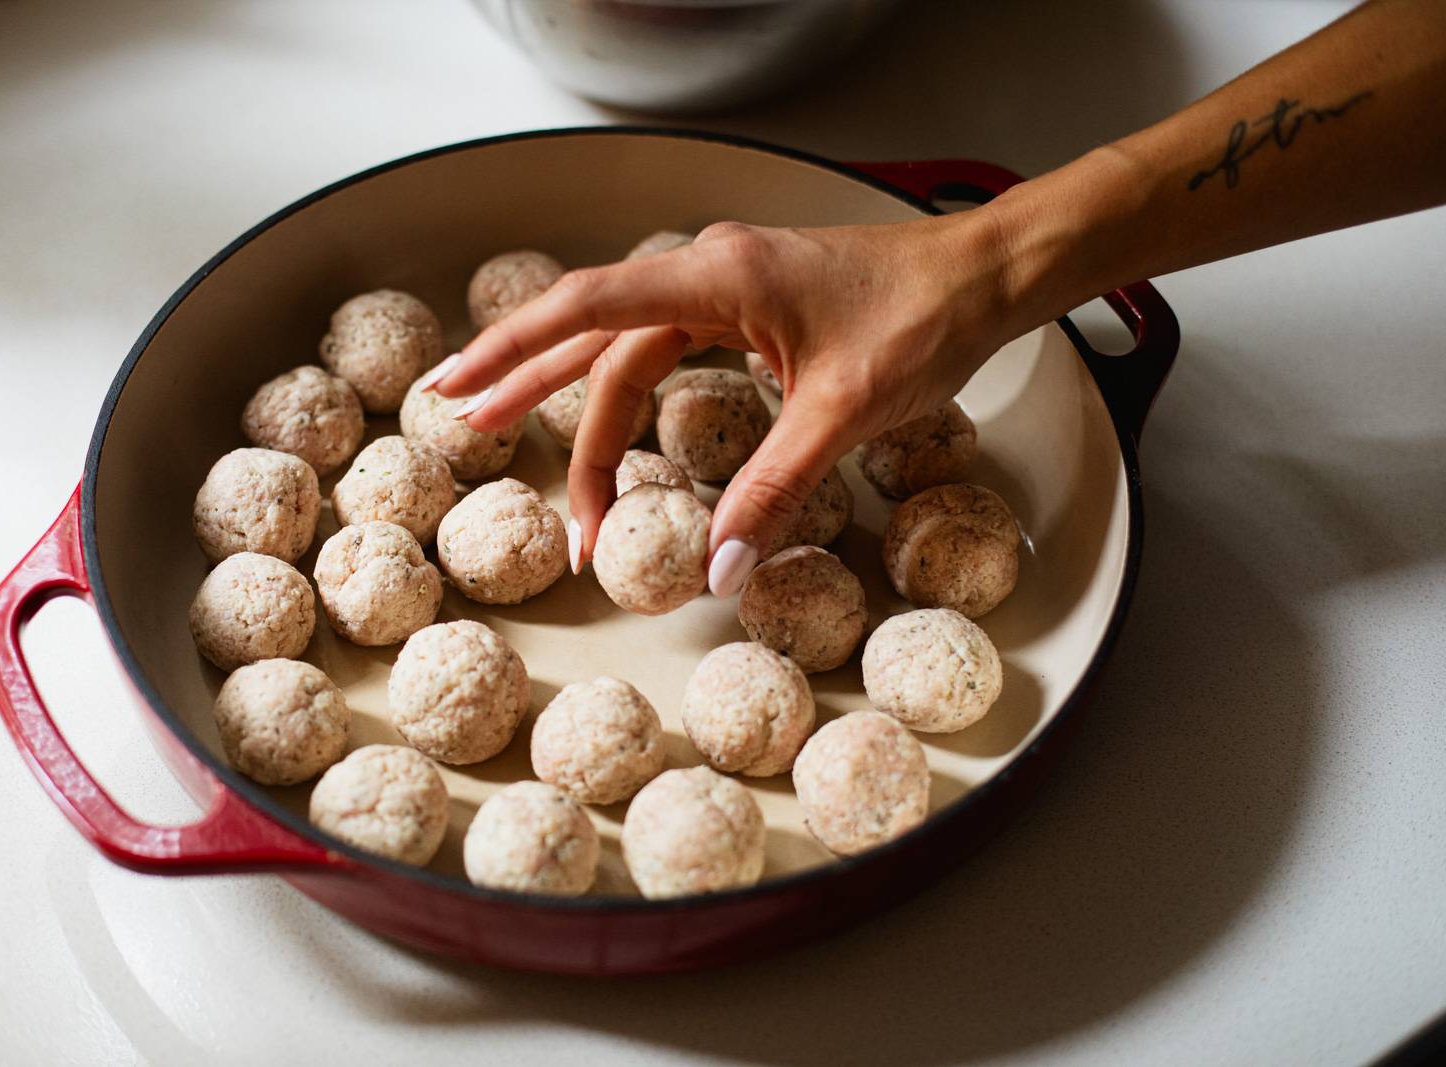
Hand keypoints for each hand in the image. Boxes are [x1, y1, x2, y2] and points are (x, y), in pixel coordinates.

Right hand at [429, 212, 1024, 595]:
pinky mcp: (749, 309)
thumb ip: (775, 489)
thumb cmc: (924, 321)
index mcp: (718, 279)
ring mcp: (727, 289)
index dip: (515, 349)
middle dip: (529, 385)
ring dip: (582, 403)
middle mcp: (709, 274)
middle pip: (596, 337)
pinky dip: (629, 390)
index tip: (460, 386)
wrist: (985, 277)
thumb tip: (719, 570)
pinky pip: (667, 350)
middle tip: (462, 423)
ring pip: (629, 348)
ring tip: (525, 442)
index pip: (589, 308)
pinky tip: (608, 419)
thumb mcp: (844, 414)